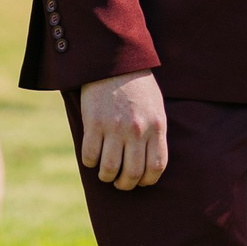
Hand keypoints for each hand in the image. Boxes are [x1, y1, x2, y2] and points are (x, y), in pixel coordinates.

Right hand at [78, 70, 168, 190]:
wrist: (114, 60)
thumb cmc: (137, 85)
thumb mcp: (156, 107)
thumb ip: (154, 132)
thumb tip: (148, 161)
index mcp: (156, 126)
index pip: (156, 166)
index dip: (147, 181)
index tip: (140, 181)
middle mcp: (137, 130)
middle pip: (132, 173)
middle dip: (125, 184)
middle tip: (120, 182)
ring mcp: (115, 127)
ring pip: (109, 169)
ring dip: (106, 176)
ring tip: (105, 173)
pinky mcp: (94, 123)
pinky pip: (90, 155)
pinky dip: (90, 162)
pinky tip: (92, 158)